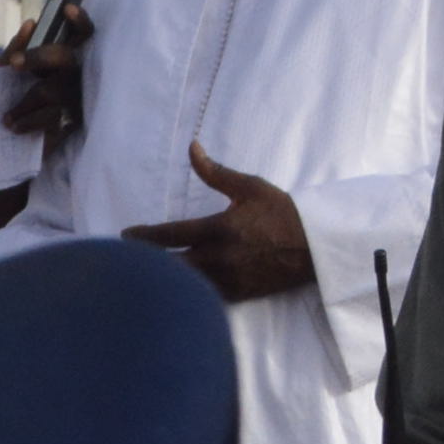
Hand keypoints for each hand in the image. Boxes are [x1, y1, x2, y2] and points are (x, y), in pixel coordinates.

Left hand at [0, 6, 91, 137]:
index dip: (80, 21)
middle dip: (39, 57)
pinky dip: (30, 123)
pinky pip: (53, 120)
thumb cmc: (8, 91)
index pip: (82, 34)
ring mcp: (78, 98)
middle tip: (14, 63)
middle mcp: (75, 74)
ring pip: (54, 92)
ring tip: (6, 117)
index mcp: (62, 56)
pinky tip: (16, 127)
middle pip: (64, 58)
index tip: (67, 8)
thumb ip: (16, 47)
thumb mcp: (5, 68)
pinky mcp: (75, 121)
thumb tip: (30, 24)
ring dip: (26, 103)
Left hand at [126, 144, 315, 301]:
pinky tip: (177, 290)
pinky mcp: (242, 294)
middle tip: (129, 257)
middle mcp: (221, 257)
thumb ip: (214, 172)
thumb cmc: (281, 212)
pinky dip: (191, 293)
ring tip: (146, 273)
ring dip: (167, 278)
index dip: (144, 236)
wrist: (317, 246)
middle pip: (172, 265)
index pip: (171, 235)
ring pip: (188, 284)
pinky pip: (208, 297)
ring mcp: (231, 279)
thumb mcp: (248, 187)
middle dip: (149, 262)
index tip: (126, 236)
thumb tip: (192, 147)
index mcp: (219, 229)